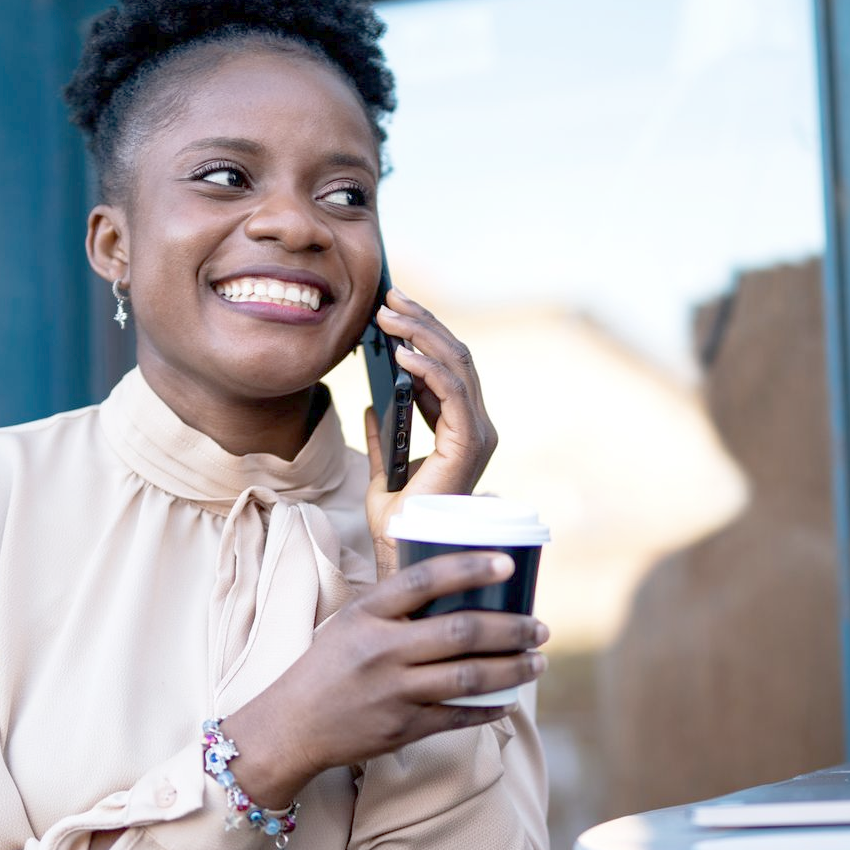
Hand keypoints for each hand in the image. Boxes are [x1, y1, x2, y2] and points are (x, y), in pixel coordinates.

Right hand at [221, 550, 548, 807]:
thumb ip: (395, 605)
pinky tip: (508, 699)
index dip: (469, 568)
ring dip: (512, 669)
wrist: (291, 726)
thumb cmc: (329, 665)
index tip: (507, 562)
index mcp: (367, 613)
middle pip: (460, 633)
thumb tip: (458, 582)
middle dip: (510, 629)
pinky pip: (458, 716)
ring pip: (469, 677)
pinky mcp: (402, 728)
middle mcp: (381, 650)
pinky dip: (489, 708)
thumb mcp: (351, 621)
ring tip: (537, 661)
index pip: (424, 580)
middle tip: (539, 626)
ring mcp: (393, 692)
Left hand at [362, 288, 497, 575]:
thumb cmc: (397, 519)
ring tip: (389, 316)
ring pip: (457, 366)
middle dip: (421, 323)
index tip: (391, 309)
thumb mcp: (383, 465)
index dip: (421, 334)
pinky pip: (453, 393)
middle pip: (455, 357)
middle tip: (389, 298)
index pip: (447, 367)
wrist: (401, 550)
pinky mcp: (469, 443)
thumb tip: (373, 403)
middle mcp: (475, 426)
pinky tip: (403, 354)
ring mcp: (477, 433)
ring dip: (422, 335)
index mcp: (460, 428)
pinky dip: (429, 369)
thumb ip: (384, 434)